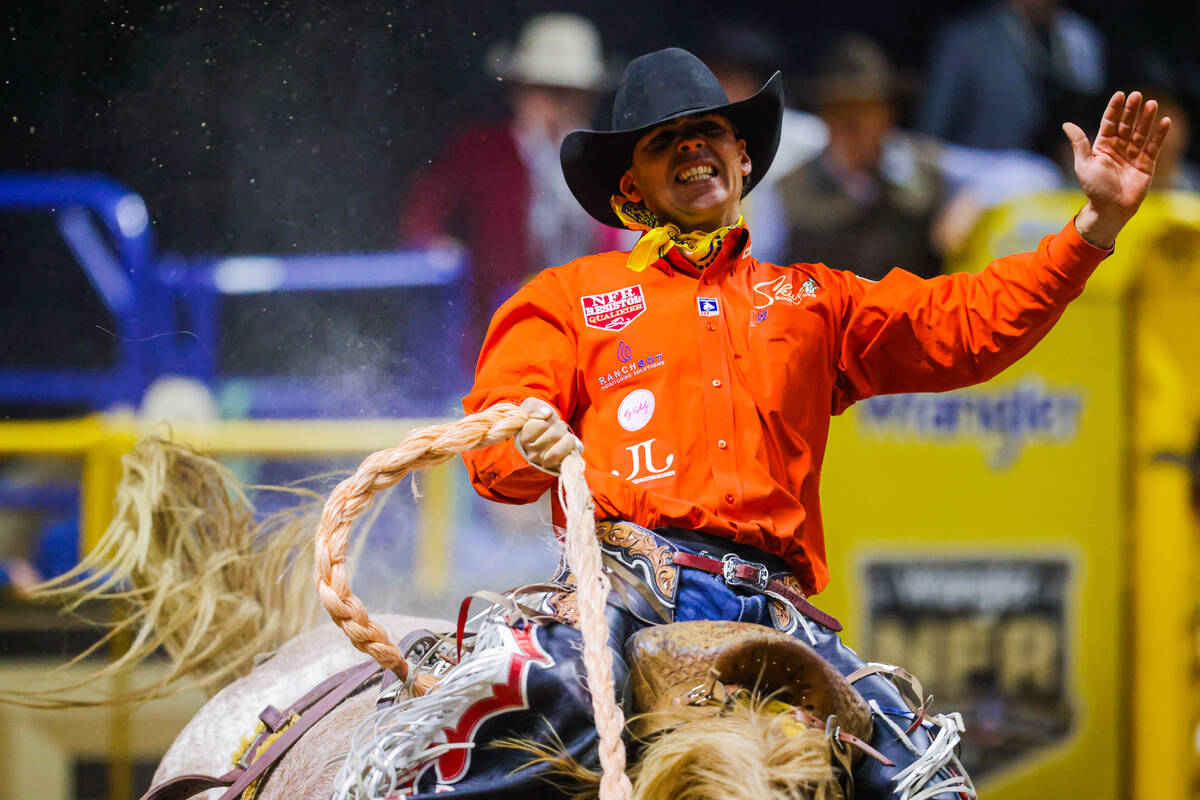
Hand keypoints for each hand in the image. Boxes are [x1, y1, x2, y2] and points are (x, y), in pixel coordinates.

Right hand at [516, 397, 580, 473]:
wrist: (552, 437)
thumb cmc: (541, 420)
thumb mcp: (532, 407)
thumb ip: (534, 406)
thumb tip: (546, 413)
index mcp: (522, 439)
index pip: (540, 425)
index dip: (546, 419)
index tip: (544, 421)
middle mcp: (531, 453)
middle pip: (554, 434)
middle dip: (559, 426)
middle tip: (555, 428)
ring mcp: (543, 462)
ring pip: (562, 443)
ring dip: (566, 435)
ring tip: (561, 436)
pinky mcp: (556, 466)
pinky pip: (568, 453)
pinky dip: (570, 444)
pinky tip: (565, 445)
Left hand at [1063, 91, 1170, 248]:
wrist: (1110, 209)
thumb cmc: (1095, 188)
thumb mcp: (1084, 164)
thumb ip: (1079, 143)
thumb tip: (1066, 123)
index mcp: (1103, 146)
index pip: (1109, 123)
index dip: (1114, 109)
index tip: (1120, 95)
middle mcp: (1119, 148)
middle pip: (1126, 124)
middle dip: (1131, 110)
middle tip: (1137, 95)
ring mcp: (1133, 154)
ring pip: (1141, 132)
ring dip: (1147, 118)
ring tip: (1152, 104)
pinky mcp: (1147, 163)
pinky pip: (1154, 146)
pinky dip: (1159, 134)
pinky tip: (1165, 122)